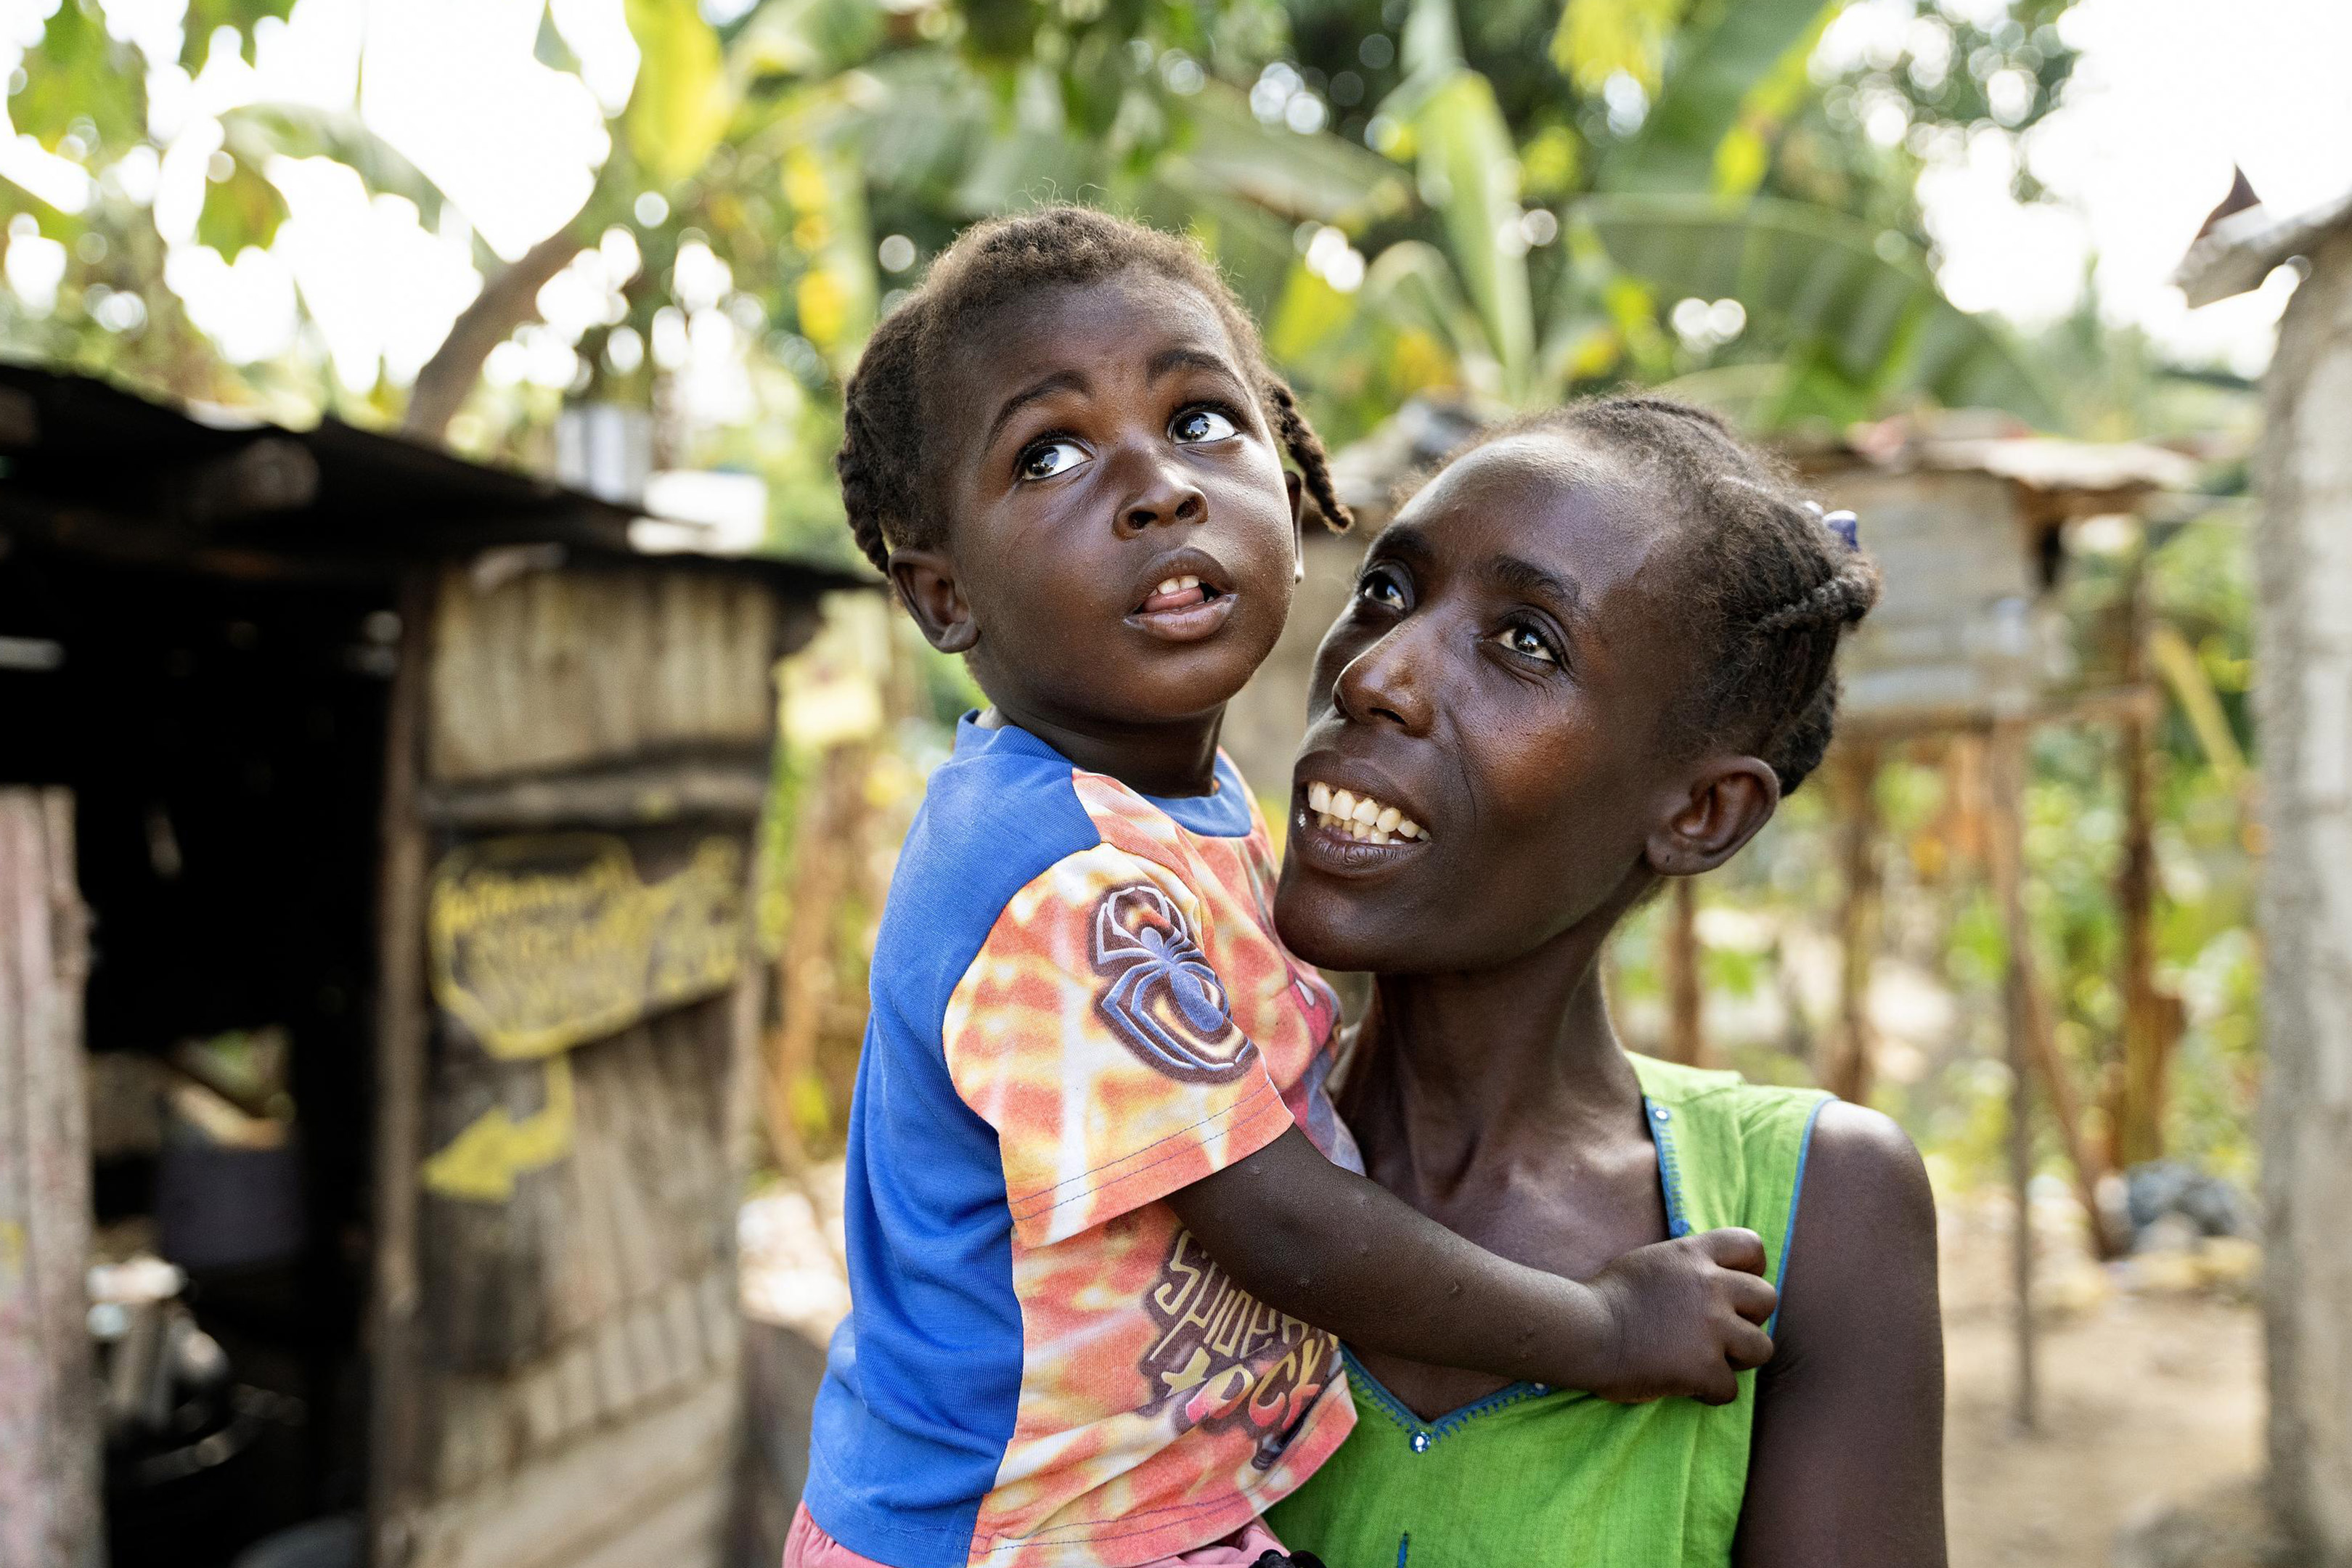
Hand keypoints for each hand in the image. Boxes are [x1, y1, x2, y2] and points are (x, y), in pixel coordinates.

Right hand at [1577, 1228, 1776, 1404]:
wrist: (1585, 1331)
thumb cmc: (1607, 1298)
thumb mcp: (1651, 1262)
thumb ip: (1686, 1267)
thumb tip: (1708, 1276)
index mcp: (1694, 1255)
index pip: (1750, 1245)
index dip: (1753, 1268)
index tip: (1736, 1289)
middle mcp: (1711, 1286)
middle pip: (1767, 1299)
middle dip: (1750, 1318)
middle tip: (1722, 1332)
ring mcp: (1712, 1328)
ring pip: (1762, 1347)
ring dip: (1738, 1358)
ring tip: (1709, 1361)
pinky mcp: (1705, 1368)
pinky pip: (1730, 1388)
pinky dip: (1711, 1392)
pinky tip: (1687, 1386)